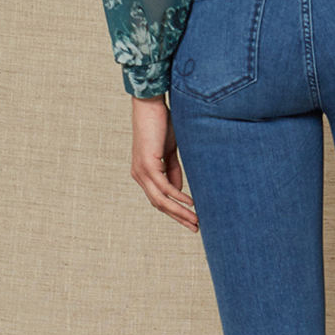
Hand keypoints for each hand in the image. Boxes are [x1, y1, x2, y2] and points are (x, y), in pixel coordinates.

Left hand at [130, 95, 198, 230]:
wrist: (150, 105)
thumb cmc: (160, 124)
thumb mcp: (170, 152)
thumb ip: (172, 171)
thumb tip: (178, 192)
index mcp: (143, 173)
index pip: (159, 200)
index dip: (175, 211)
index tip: (191, 220)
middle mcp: (139, 175)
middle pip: (159, 204)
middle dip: (178, 217)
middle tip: (195, 229)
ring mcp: (141, 171)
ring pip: (161, 200)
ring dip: (179, 211)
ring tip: (195, 220)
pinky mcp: (147, 164)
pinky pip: (164, 187)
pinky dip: (177, 197)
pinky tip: (190, 203)